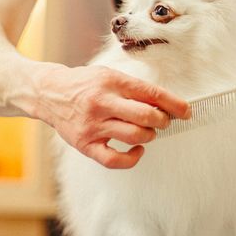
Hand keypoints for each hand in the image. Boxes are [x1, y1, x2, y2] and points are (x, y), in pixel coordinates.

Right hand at [32, 64, 189, 168]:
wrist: (49, 93)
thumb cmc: (84, 85)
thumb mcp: (108, 75)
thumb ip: (134, 88)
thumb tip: (166, 103)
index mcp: (110, 81)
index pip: (150, 93)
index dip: (173, 103)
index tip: (186, 111)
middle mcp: (101, 102)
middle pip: (145, 116)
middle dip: (162, 120)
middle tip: (163, 121)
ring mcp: (92, 125)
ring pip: (134, 136)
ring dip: (149, 135)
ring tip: (147, 131)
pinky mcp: (85, 144)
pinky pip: (114, 160)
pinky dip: (132, 158)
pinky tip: (137, 151)